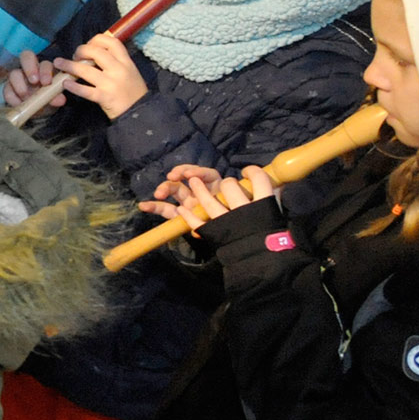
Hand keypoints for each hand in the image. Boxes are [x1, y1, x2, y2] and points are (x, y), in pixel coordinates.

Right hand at [1, 49, 65, 111]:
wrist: (39, 110)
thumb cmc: (49, 99)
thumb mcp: (55, 98)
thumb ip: (57, 97)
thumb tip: (60, 99)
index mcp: (44, 69)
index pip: (44, 63)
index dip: (45, 71)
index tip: (47, 83)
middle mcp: (30, 69)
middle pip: (26, 57)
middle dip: (30, 68)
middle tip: (34, 81)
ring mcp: (17, 77)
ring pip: (13, 73)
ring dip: (20, 86)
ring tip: (26, 97)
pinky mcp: (8, 88)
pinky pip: (7, 90)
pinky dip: (13, 98)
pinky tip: (19, 104)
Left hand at [60, 32, 149, 118]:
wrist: (140, 112)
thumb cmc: (132, 91)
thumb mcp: (130, 71)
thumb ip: (116, 61)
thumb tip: (95, 52)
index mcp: (126, 62)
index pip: (112, 42)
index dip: (96, 40)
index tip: (89, 45)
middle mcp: (119, 70)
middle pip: (96, 52)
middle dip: (81, 51)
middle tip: (74, 56)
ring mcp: (111, 83)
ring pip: (86, 70)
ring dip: (69, 66)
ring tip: (59, 64)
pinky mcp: (104, 97)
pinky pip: (85, 90)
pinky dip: (74, 87)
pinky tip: (65, 84)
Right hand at [141, 163, 275, 223]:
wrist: (249, 249)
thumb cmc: (255, 223)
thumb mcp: (263, 204)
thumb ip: (266, 191)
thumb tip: (273, 180)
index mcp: (221, 187)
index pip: (205, 174)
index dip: (195, 171)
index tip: (188, 174)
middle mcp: (206, 193)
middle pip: (187, 181)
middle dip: (178, 178)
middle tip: (172, 177)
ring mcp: (194, 204)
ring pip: (176, 193)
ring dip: (166, 190)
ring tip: (158, 193)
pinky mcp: (188, 218)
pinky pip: (169, 212)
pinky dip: (157, 209)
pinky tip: (145, 206)